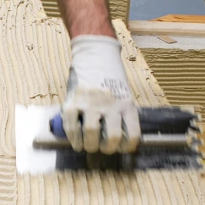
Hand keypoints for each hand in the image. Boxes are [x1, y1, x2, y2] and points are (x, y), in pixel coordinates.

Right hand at [62, 36, 140, 153]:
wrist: (95, 55)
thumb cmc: (110, 79)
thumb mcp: (122, 96)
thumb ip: (121, 115)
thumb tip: (119, 140)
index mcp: (127, 105)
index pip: (133, 135)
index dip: (127, 147)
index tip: (121, 148)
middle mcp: (111, 105)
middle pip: (112, 138)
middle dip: (107, 149)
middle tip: (102, 148)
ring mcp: (91, 103)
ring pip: (91, 135)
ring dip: (89, 146)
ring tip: (88, 146)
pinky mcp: (74, 102)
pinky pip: (72, 127)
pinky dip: (73, 139)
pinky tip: (76, 142)